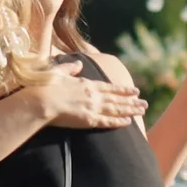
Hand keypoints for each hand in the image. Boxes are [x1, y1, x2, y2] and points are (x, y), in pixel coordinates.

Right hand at [28, 58, 146, 129]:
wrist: (42, 101)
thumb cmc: (46, 86)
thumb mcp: (59, 72)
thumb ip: (70, 67)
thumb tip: (78, 63)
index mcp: (87, 84)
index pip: (110, 88)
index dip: (123, 90)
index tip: (134, 91)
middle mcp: (93, 95)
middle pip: (117, 99)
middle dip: (132, 101)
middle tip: (145, 104)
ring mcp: (92, 107)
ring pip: (116, 109)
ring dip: (130, 110)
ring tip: (142, 111)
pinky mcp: (89, 120)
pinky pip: (108, 121)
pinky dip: (119, 122)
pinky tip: (129, 122)